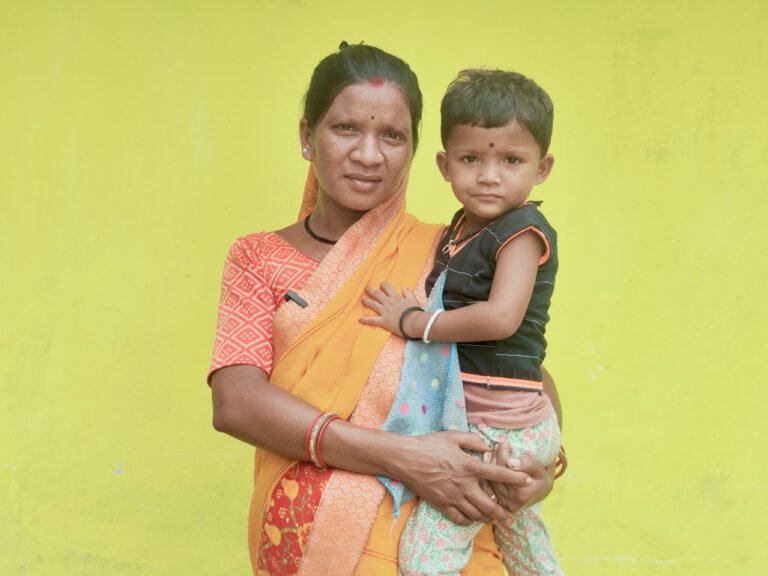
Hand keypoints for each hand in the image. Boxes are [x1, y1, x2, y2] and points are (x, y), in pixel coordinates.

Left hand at [360, 282, 420, 336]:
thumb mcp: (413, 299)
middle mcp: (388, 303)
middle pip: (377, 295)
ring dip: (367, 301)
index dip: (383, 285)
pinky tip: (360, 319)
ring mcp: (384, 312)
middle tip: (367, 289)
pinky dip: (366, 319)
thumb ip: (408, 293)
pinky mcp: (383, 321)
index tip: (381, 284)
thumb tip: (404, 287)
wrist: (413, 322)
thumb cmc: (415, 311)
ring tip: (362, 299)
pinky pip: (372, 320)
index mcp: (396, 297)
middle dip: (371, 291)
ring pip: (373, 305)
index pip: (388, 288)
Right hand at [393, 431, 532, 525]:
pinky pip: (460, 519)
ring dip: (487, 516)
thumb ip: (473, 440)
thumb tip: (488, 445)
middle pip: (490, 505)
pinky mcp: (441, 504)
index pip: (498, 474)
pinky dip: (469, 520)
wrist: (406, 458)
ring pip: (476, 514)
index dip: (515, 478)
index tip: (527, 480)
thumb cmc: (429, 445)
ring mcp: (452, 497)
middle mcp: (463, 484)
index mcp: (468, 466)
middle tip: (509, 510)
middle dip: (503, 510)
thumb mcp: (453, 436)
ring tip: (492, 515)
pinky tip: (472, 516)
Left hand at [487, 439, 554, 515]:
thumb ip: (528, 464)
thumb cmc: (539, 476)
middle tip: (497, 443)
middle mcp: (510, 502)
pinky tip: (487, 459)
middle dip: (495, 456)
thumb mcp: (540, 469)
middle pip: (496, 474)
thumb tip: (510, 462)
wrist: (539, 491)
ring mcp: (501, 504)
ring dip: (489, 462)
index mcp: (522, 495)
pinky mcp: (495, 502)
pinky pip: (486, 484)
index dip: (503, 452)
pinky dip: (485, 470)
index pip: (506, 470)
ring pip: (489, 478)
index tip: (504, 440)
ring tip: (493, 450)